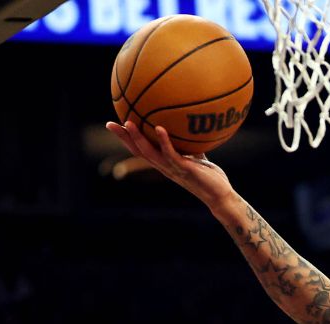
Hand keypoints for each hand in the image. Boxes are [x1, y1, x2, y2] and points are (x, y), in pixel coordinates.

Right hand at [104, 121, 236, 209]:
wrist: (220, 196)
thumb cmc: (210, 177)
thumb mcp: (197, 157)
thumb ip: (189, 145)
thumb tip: (188, 126)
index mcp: (164, 164)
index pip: (141, 150)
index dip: (127, 140)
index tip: (115, 125)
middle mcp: (164, 167)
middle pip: (138, 151)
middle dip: (123, 138)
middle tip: (109, 124)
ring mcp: (173, 169)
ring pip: (149, 153)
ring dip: (138, 138)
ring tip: (128, 123)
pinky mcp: (184, 169)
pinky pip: (171, 154)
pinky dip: (163, 141)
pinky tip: (159, 128)